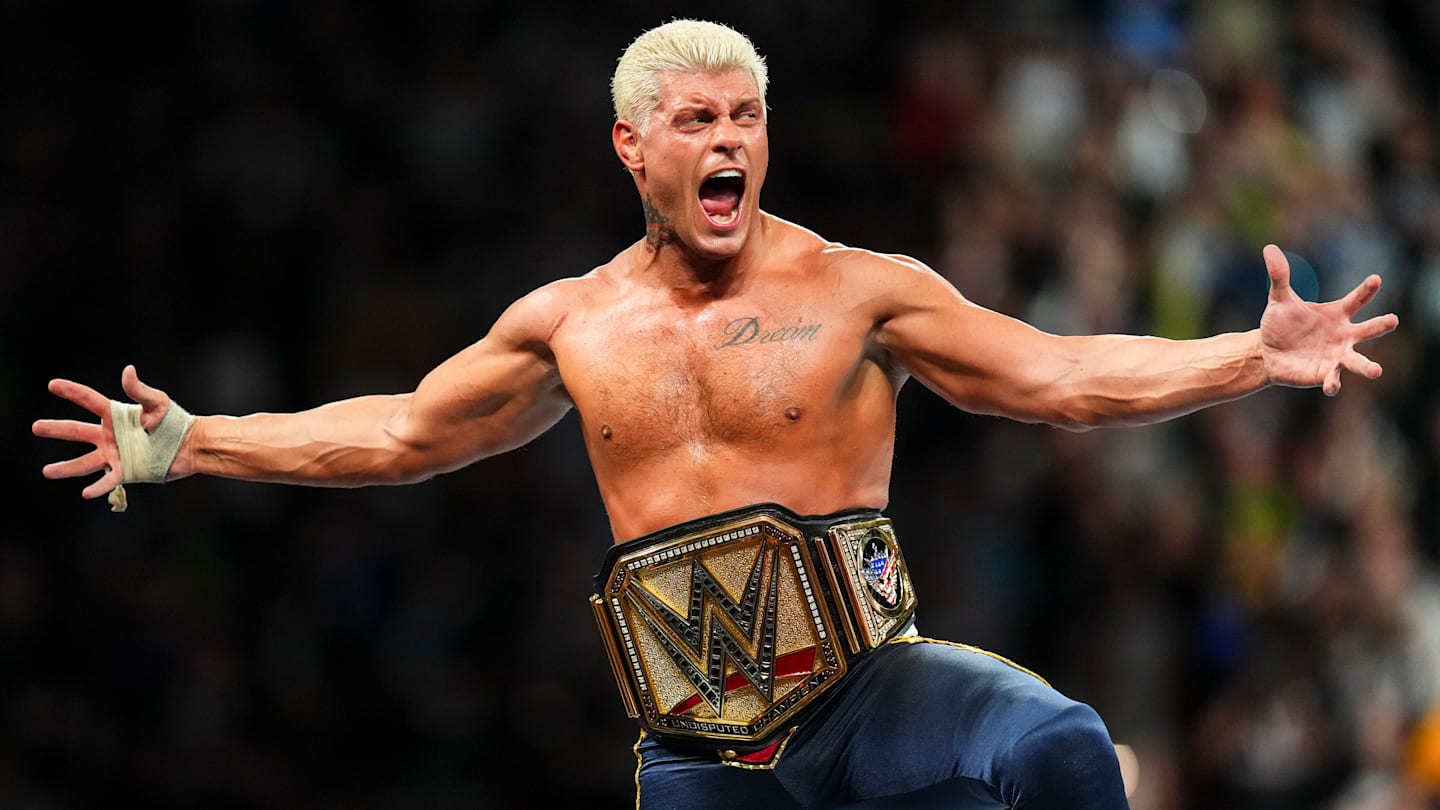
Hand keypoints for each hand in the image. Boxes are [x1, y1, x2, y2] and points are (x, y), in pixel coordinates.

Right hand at [32, 364, 177, 499]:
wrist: (191, 446)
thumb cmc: (175, 421)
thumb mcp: (157, 403)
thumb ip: (139, 390)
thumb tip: (127, 370)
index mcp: (116, 416)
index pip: (89, 401)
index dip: (71, 392)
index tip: (52, 385)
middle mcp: (111, 435)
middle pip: (78, 431)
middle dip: (56, 429)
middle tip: (36, 427)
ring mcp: (116, 454)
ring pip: (85, 462)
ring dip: (66, 468)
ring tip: (47, 471)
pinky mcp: (127, 470)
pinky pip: (108, 480)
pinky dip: (98, 487)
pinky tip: (86, 492)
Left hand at [1258, 244, 1398, 395]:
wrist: (1267, 352)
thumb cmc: (1280, 323)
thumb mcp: (1279, 299)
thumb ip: (1279, 276)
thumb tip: (1269, 248)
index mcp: (1337, 314)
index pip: (1356, 300)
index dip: (1366, 290)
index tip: (1376, 279)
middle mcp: (1343, 335)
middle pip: (1367, 330)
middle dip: (1380, 326)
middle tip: (1393, 320)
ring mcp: (1336, 355)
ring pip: (1356, 361)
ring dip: (1367, 366)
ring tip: (1376, 371)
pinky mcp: (1324, 374)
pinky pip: (1332, 379)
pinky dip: (1333, 382)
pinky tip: (1331, 386)